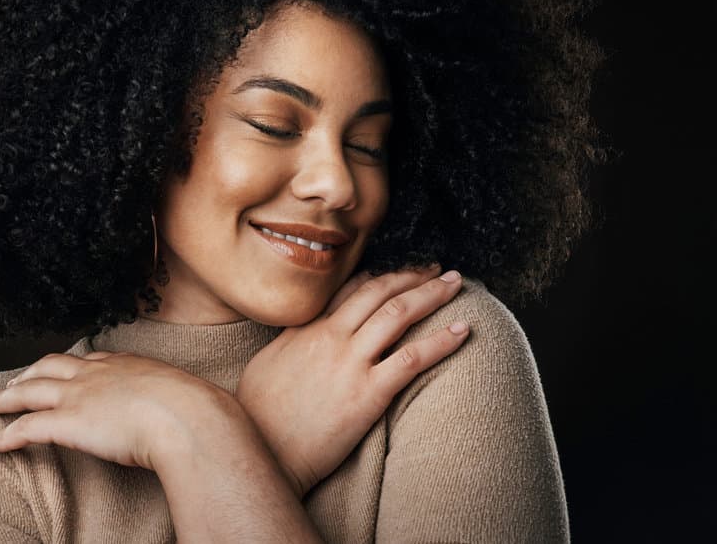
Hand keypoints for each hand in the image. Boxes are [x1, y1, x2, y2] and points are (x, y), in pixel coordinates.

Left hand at [0, 350, 232, 471]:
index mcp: (125, 364)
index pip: (87, 359)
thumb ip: (177, 399)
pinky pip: (26, 428)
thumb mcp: (186, 395)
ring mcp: (78, 395)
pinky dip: (4, 435)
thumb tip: (194, 413)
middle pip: (50, 367)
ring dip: (6, 397)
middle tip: (13, 382)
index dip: (68, 366)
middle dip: (28, 374)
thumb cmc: (195, 410)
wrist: (186, 417)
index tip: (59, 370)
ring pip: (30, 391)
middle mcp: (96, 373)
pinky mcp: (67, 422)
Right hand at [234, 266, 469, 496]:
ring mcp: (350, 362)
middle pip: (379, 292)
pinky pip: (412, 358)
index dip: (379, 275)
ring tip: (455, 283)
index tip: (400, 270)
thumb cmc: (257, 415)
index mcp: (307, 329)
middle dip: (412, 275)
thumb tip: (300, 330)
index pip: (348, 290)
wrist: (261, 451)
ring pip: (398, 313)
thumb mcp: (265, 364)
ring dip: (432, 294)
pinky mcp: (367, 393)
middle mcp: (330, 337)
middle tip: (437, 268)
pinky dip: (441, 341)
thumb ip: (289, 341)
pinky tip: (463, 330)